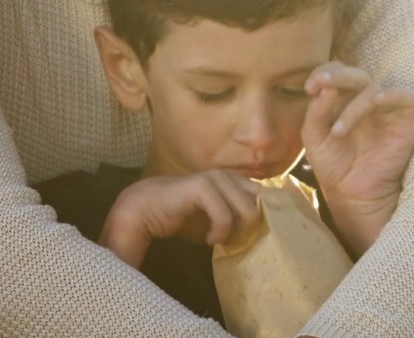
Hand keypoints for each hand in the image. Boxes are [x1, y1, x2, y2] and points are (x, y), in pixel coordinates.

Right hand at [98, 170, 260, 268]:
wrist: (147, 210)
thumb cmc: (183, 217)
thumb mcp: (216, 220)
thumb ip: (237, 220)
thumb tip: (259, 231)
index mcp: (234, 180)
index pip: (265, 195)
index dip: (266, 215)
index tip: (253, 234)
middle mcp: (228, 175)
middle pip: (261, 202)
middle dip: (251, 224)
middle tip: (233, 237)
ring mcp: (216, 178)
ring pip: (247, 209)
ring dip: (235, 230)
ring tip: (217, 238)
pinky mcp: (202, 186)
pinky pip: (225, 215)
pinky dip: (220, 232)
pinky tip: (209, 239)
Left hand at [302, 62, 413, 255]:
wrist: (353, 194)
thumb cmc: (334, 164)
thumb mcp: (315, 137)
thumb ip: (316, 112)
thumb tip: (324, 88)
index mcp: (342, 99)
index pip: (336, 72)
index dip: (323, 73)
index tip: (309, 87)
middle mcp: (364, 100)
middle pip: (355, 73)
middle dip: (338, 77)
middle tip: (322, 85)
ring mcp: (386, 109)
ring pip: (374, 88)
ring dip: (353, 107)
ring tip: (338, 133)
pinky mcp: (406, 120)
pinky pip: (407, 97)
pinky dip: (393, 95)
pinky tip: (377, 102)